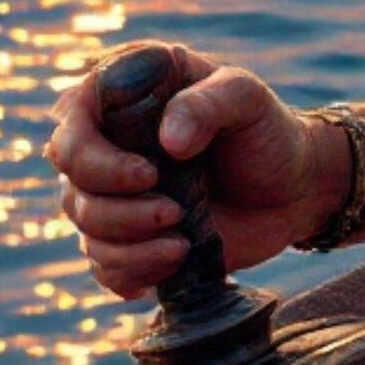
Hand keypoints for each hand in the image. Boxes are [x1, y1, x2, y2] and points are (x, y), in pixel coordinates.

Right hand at [45, 43, 343, 298]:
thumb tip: (169, 141)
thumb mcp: (249, 100)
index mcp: (129, 94)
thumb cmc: (268, 132)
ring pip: (85, 226)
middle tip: (173, 211)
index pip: (72, 120)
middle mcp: (111, 142)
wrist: (293, 189)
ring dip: (129, 243)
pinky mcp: (128, 238)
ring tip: (183, 240)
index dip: (93, 155)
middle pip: (72, 181)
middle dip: (115, 208)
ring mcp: (116, 193)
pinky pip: (103, 264)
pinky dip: (133, 270)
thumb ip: (210, 103)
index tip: (149, 174)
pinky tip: (175, 259)